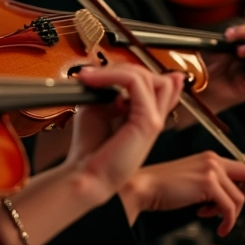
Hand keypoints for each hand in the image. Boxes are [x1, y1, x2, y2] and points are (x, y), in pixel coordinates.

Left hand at [66, 65, 183, 202]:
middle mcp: (154, 118)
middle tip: (93, 76)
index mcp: (146, 117)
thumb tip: (114, 72)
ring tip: (91, 78)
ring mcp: (154, 119)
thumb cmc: (90, 148)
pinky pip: (136, 83)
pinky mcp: (148, 122)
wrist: (86, 174)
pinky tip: (94, 81)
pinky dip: (114, 76)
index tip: (97, 72)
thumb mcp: (97, 110)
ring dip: (117, 71)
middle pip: (156, 77)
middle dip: (124, 69)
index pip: (158, 85)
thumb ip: (110, 90)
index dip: (130, 72)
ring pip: (149, 77)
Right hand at [120, 151, 244, 234]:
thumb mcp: (193, 181)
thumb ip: (213, 185)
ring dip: (231, 214)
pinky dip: (227, 220)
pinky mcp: (208, 184)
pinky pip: (229, 207)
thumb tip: (232, 198)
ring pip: (238, 198)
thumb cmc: (163, 187)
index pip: (244, 167)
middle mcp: (212, 160)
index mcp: (209, 157)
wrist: (145, 187)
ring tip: (214, 218)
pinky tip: (217, 225)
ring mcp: (211, 170)